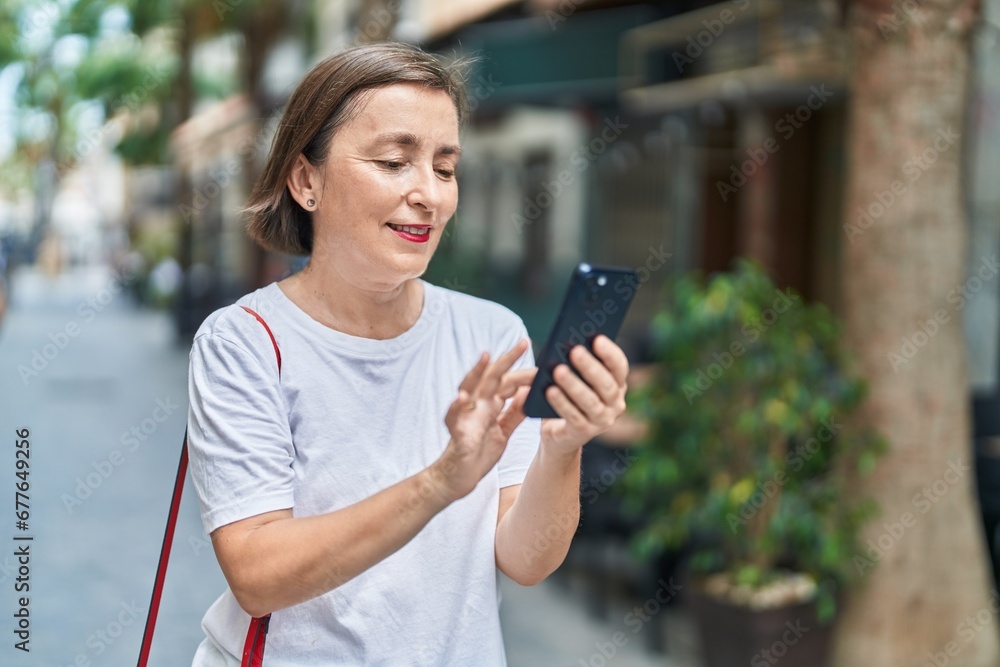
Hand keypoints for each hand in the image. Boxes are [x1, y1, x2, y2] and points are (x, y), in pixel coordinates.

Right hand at [431, 340, 535, 502]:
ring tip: (485, 357)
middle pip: (491, 378)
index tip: (542, 362)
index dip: (524, 372)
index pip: (507, 382)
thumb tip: (530, 392)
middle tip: (523, 343)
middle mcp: (476, 406)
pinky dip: (456, 407)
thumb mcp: (503, 429)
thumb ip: (515, 411)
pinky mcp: (457, 434)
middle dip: (507, 360)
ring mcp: (465, 418)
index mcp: (489, 404)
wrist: (460, 478)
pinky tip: (462, 398)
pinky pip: (454, 419)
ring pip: (469, 389)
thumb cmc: (479, 451)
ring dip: (476, 372)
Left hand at [541, 335, 628, 455]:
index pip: (620, 367)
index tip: (596, 338)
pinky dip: (561, 402)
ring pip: (590, 401)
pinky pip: (573, 416)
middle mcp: (615, 404)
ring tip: (558, 370)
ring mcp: (602, 421)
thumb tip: (567, 344)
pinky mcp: (584, 433)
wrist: (560, 434)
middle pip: (605, 384)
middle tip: (574, 350)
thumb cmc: (569, 397)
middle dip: (589, 366)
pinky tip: (550, 390)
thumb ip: (576, 365)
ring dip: (573, 384)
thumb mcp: (576, 380)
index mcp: (617, 386)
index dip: (610, 353)